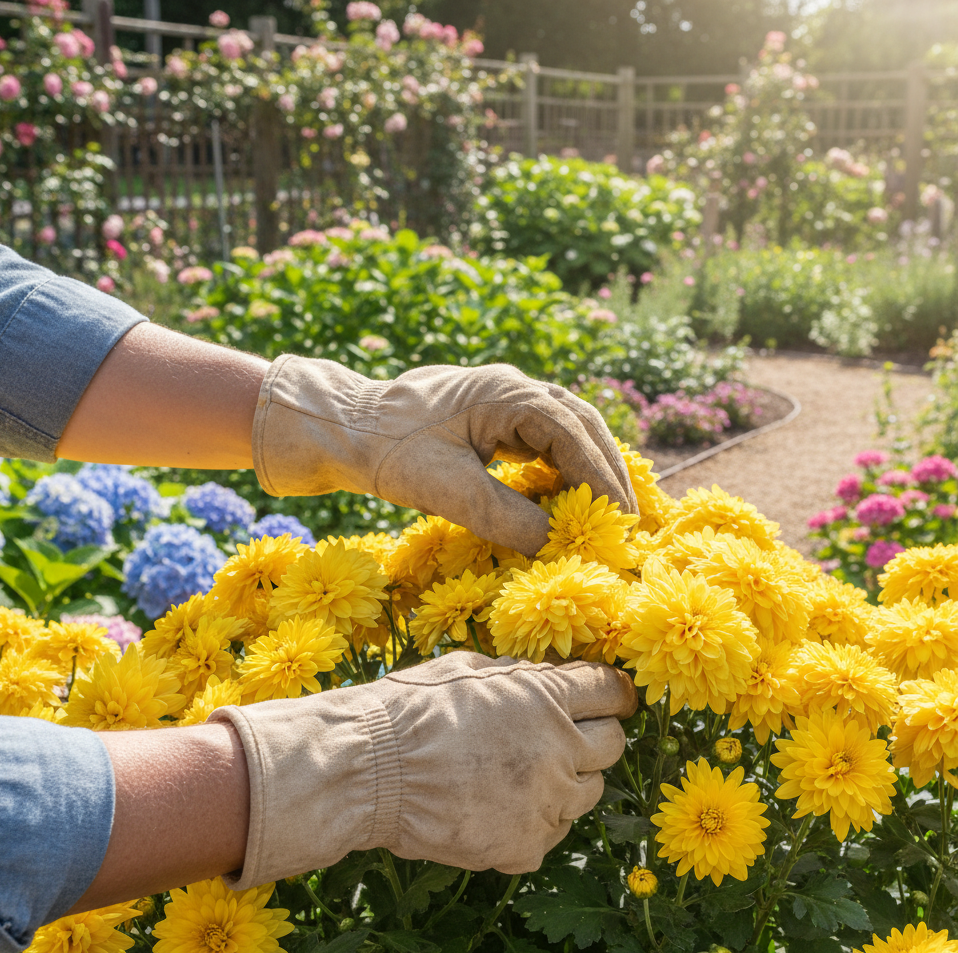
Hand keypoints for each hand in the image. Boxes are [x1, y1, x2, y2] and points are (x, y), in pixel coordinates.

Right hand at [212, 651, 637, 884]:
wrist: (368, 771)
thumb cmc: (409, 710)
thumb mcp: (466, 670)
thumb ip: (518, 676)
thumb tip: (548, 676)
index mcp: (545, 698)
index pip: (611, 692)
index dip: (614, 693)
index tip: (612, 698)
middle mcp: (558, 750)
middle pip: (612, 745)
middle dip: (594, 736)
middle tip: (564, 737)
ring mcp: (545, 804)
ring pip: (588, 793)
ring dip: (566, 780)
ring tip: (520, 775)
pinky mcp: (525, 847)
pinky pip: (554, 833)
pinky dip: (536, 821)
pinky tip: (500, 808)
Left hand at [252, 357, 638, 555]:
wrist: (342, 429)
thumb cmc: (387, 453)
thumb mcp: (447, 490)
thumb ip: (504, 517)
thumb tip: (555, 546)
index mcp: (506, 393)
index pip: (574, 433)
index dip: (602, 478)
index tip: (622, 521)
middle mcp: (513, 388)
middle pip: (581, 426)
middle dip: (606, 472)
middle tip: (629, 522)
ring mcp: (503, 399)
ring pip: (565, 431)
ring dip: (587, 470)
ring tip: (605, 515)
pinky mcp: (491, 417)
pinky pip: (541, 440)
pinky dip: (560, 469)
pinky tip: (564, 499)